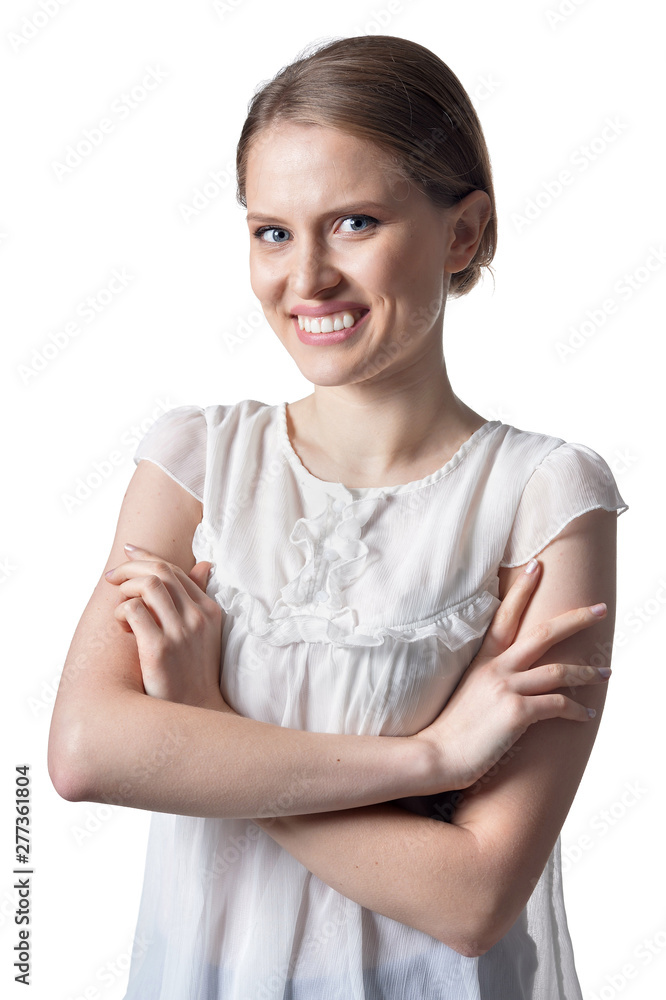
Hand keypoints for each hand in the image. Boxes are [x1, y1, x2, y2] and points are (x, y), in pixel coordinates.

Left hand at [104, 544, 225, 709]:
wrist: (196, 715)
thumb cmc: (194, 674)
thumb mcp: (206, 634)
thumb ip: (200, 598)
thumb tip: (204, 565)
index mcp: (209, 610)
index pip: (176, 569)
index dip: (148, 556)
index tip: (128, 554)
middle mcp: (198, 617)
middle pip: (161, 571)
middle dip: (130, 566)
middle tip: (112, 576)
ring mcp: (180, 632)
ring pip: (148, 584)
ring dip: (125, 587)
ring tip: (118, 605)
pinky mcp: (159, 649)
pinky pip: (133, 610)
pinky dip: (121, 612)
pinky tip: (122, 627)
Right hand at [413, 560, 610, 790]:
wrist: (436, 754)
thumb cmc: (451, 729)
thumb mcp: (466, 690)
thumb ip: (486, 677)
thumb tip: (507, 676)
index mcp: (483, 660)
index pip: (505, 615)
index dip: (523, 589)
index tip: (538, 566)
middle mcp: (496, 668)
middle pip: (543, 633)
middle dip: (576, 619)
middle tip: (599, 610)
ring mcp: (506, 688)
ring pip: (559, 671)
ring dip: (588, 672)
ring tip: (605, 672)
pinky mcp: (517, 712)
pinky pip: (558, 705)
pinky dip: (578, 710)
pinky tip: (587, 715)